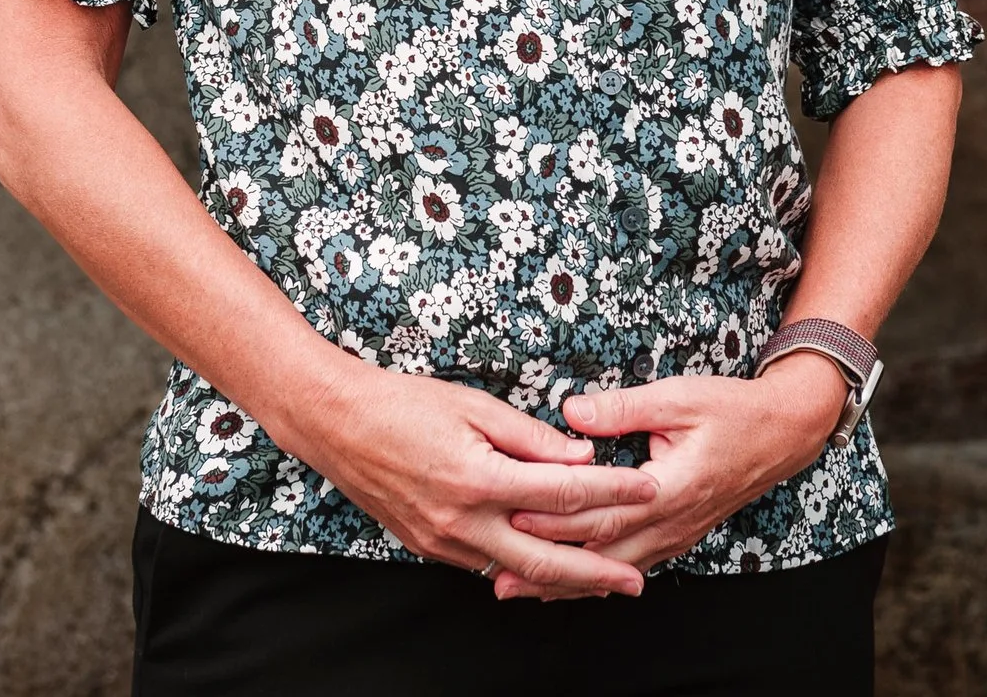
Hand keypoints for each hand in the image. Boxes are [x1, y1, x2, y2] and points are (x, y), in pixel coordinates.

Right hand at [274, 359, 660, 597]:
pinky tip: (546, 566)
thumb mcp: (475, 405)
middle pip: (547, 558)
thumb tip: (581, 454)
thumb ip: (531, 436)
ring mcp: (445, 541)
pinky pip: (486, 565)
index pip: (564, 492)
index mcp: (480, 479)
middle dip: (598, 573)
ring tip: (602, 581)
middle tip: (636, 582)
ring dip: (563, 580)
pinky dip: (522, 570)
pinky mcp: (431, 547)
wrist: (339, 424)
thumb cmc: (405, 404)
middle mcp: (464, 520)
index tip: (648, 490)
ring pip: (517, 572)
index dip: (612, 491)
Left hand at [489, 356, 846, 597]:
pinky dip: (596, 576)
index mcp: (669, 488)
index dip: (556, 518)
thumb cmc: (731, 411)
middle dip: (547, 565)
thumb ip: (622, 408)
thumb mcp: (676, 397)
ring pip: (614, 568)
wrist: (781, 434)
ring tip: (520, 590)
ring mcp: (676, 535)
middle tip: (498, 572)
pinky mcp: (677, 535)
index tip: (513, 516)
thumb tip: (571, 412)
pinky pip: (631, 563)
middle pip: (600, 551)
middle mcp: (671, 522)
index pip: (602, 511)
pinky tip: (569, 584)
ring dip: (567, 581)